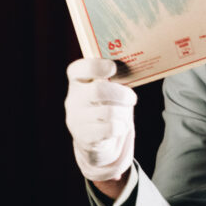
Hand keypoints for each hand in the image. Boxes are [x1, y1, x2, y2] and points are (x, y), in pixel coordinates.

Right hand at [65, 58, 136, 181]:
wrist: (95, 139)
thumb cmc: (104, 107)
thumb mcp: (105, 92)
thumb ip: (112, 81)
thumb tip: (132, 71)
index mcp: (77, 83)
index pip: (77, 69)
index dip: (96, 66)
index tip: (113, 67)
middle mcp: (72, 100)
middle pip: (99, 90)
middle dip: (122, 94)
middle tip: (132, 98)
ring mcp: (76, 119)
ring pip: (109, 112)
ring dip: (124, 113)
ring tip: (124, 115)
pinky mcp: (84, 137)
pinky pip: (111, 129)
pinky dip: (121, 127)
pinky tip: (119, 127)